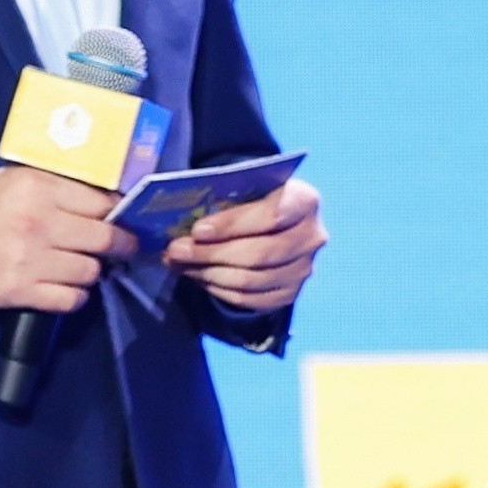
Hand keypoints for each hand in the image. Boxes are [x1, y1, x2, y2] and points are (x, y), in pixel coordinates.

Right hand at [0, 166, 136, 313]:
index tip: (124, 218)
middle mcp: (38, 223)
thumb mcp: (16, 179)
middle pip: (104, 239)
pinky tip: (68, 286)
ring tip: (84, 265)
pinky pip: (69, 300)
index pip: (102, 203)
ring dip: (93, 271)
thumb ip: (58, 187)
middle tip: (122, 247)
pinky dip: (76, 296)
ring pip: (90, 272)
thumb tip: (106, 198)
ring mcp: (29, 261)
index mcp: (38, 189)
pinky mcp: (19, 291)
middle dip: (120, 244)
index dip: (119, 212)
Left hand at [163, 177, 326, 315]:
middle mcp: (312, 237)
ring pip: (250, 280)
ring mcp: (303, 270)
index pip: (271, 215)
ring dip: (208, 274)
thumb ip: (224, 199)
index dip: (232, 224)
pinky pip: (248, 299)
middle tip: (176, 250)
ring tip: (179, 263)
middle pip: (259, 253)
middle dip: (211, 253)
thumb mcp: (247, 189)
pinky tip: (197, 276)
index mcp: (305, 201)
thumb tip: (182, 223)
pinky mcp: (289, 294)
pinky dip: (217, 290)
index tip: (197, 230)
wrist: (278, 225)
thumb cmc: (256, 200)